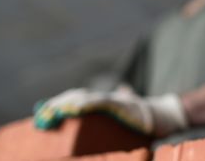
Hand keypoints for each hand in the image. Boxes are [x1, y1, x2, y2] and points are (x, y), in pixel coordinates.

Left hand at [33, 85, 187, 136]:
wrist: (163, 116)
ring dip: (65, 104)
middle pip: (73, 96)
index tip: (41, 114)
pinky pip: (99, 103)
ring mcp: (112, 100)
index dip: (57, 103)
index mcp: (101, 101)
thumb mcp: (127, 109)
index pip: (74, 98)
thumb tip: (124, 87)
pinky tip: (72, 108)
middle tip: (41, 116)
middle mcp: (104, 98)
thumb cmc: (142, 116)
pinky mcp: (120, 105)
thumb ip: (123, 97)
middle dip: (56, 105)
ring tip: (51, 113)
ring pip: (82, 98)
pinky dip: (84, 104)